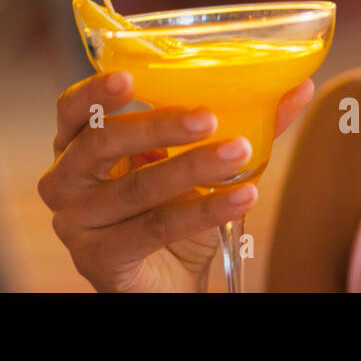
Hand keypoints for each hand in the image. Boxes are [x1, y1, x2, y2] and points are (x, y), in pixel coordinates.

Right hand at [38, 71, 314, 291]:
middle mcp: (64, 181)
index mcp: (77, 146)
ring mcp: (76, 223)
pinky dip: (204, 211)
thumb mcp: (194, 162)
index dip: (95, 91)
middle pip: (101, 142)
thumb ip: (236, 122)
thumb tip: (296, 86)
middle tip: (207, 116)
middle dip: (158, 124)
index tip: (130, 76)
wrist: (165, 284)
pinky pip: (155, 228)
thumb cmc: (169, 212)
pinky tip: (242, 197)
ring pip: (138, 186)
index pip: (72, 109)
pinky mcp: (99, 258)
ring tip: (239, 151)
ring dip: (193, 167)